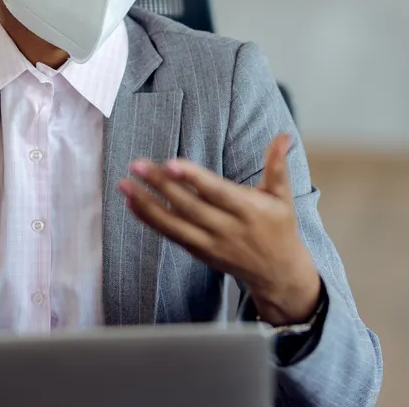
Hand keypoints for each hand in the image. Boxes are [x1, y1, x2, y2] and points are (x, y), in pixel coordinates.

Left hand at [120, 134, 320, 325]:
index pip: (217, 192)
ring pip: (174, 224)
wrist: (276, 273)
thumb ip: (277, 165)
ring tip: (125, 184)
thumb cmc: (279, 227)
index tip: (172, 163)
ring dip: (146, 204)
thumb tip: (284, 135)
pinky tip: (132, 204)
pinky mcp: (199, 252)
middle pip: (189, 206)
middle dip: (161, 185)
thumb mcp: (282, 197)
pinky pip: (170, 235)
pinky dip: (150, 220)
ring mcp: (210, 243)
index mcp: (248, 211)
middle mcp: (226, 229)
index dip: (194, 178)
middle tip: (138, 165)